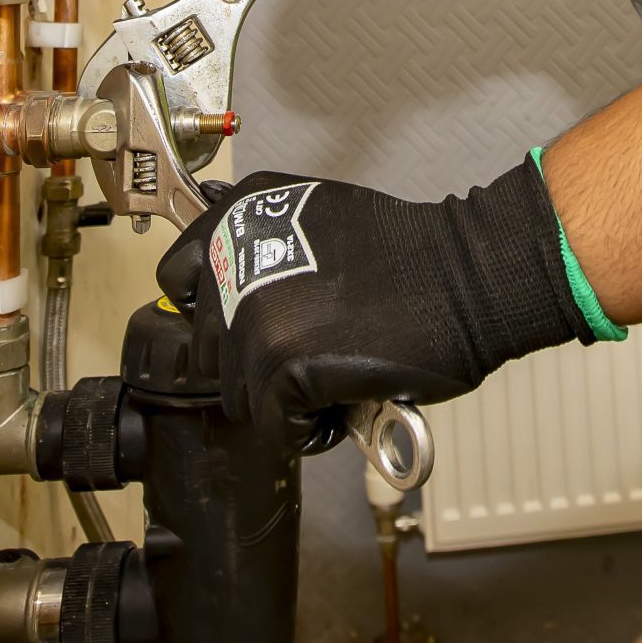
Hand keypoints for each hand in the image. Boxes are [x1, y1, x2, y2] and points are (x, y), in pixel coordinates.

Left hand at [156, 163, 587, 439]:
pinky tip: (340, 402)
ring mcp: (253, 316)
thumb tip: (230, 288)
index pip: (177, 277)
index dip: (212, 312)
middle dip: (252, 361)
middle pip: (207, 346)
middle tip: (308, 355)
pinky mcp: (280, 368)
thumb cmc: (408, 253)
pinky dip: (305, 427)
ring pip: (237, 391)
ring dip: (278, 397)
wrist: (464, 278)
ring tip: (330, 377)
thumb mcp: (315, 215)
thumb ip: (265, 242)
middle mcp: (234, 260)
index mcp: (240, 215)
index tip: (243, 326)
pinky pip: (272, 425)